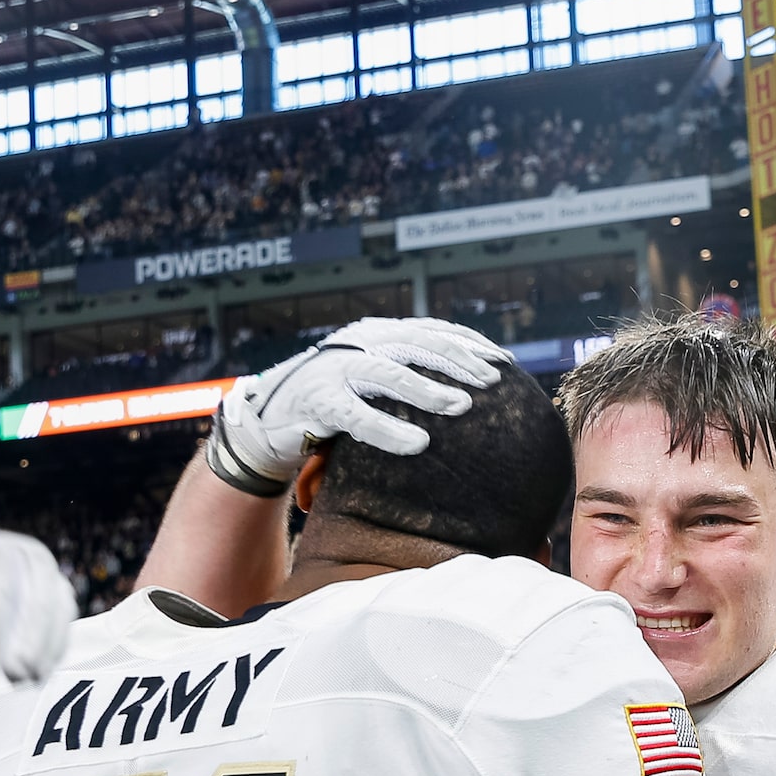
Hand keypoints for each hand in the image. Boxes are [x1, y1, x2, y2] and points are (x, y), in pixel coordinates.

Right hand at [206, 317, 508, 491]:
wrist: (270, 420)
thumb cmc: (335, 403)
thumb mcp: (374, 381)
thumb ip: (411, 376)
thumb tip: (470, 393)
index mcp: (378, 334)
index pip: (432, 330)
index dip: (469, 343)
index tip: (504, 362)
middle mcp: (359, 343)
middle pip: (417, 344)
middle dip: (458, 361)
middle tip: (494, 382)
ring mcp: (336, 369)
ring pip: (388, 373)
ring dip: (428, 389)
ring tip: (463, 406)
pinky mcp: (318, 401)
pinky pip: (356, 415)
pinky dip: (387, 428)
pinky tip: (417, 445)